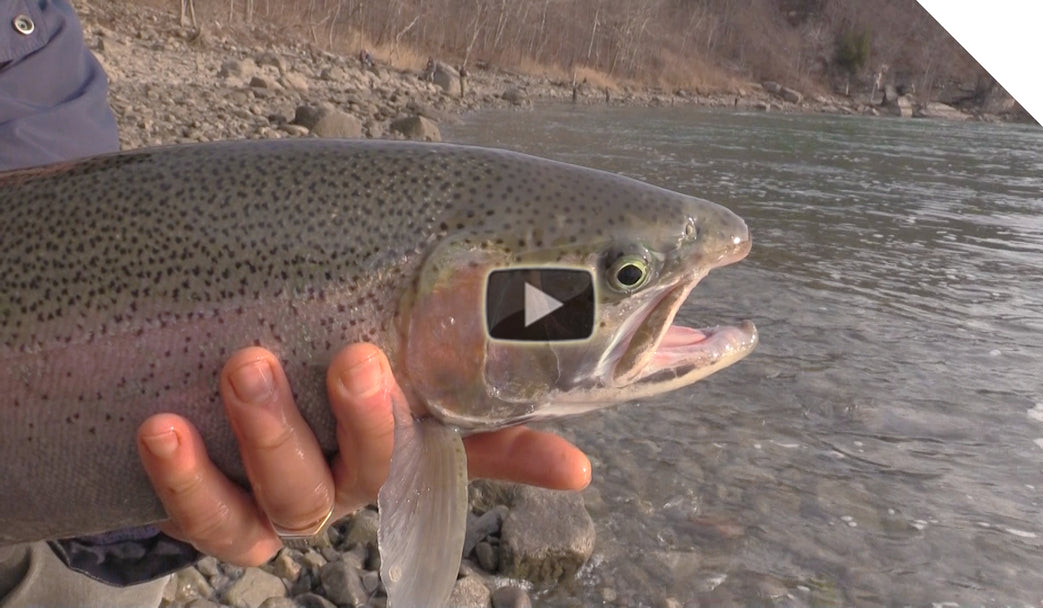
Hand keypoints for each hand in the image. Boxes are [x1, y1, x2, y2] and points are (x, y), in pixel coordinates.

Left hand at [135, 343, 590, 565]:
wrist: (219, 418)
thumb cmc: (328, 406)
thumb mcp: (407, 407)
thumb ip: (485, 432)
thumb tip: (580, 471)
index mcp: (387, 464)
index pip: (436, 459)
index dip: (491, 453)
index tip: (504, 416)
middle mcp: (335, 492)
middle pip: (354, 480)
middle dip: (358, 424)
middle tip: (355, 357)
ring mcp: (269, 506)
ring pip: (280, 498)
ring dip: (267, 436)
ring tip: (246, 366)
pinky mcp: (207, 512)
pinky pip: (199, 516)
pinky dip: (182, 479)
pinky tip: (165, 425)